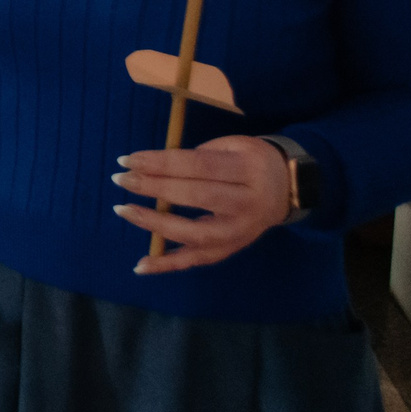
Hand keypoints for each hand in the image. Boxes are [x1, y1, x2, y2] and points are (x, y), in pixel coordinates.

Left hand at [113, 135, 294, 274]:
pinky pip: (197, 260)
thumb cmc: (251, 161)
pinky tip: (141, 266)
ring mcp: (240, 232)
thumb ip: (198, 156)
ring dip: (156, 224)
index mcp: (248, 169)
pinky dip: (168, 265)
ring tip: (124, 211)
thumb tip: (153, 168)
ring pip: (195, 233)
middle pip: (196, 196)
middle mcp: (247, 203)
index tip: (128, 159)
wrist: (288, 188)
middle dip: (154, 187)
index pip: (198, 165)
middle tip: (122, 179)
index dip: (161, 162)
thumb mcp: (233, 146)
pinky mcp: (232, 249)